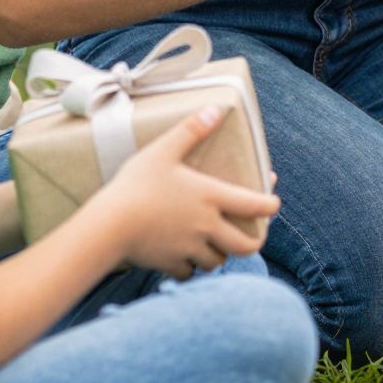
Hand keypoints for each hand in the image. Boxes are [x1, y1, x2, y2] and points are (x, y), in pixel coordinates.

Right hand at [94, 106, 281, 278]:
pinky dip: (190, 268)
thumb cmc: (135, 185)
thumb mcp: (163, 150)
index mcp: (212, 197)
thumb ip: (191, 130)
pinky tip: (184, 260)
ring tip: (216, 246)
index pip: (256, 205)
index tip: (274, 204)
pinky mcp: (169, 264)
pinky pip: (188, 273)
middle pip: (245, 246)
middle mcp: (207, 226)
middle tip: (254, 237)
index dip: (270, 206)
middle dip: (253, 242)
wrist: (108, 226)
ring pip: (217, 261)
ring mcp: (189, 249)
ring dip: (220, 255)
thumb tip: (215, 110)